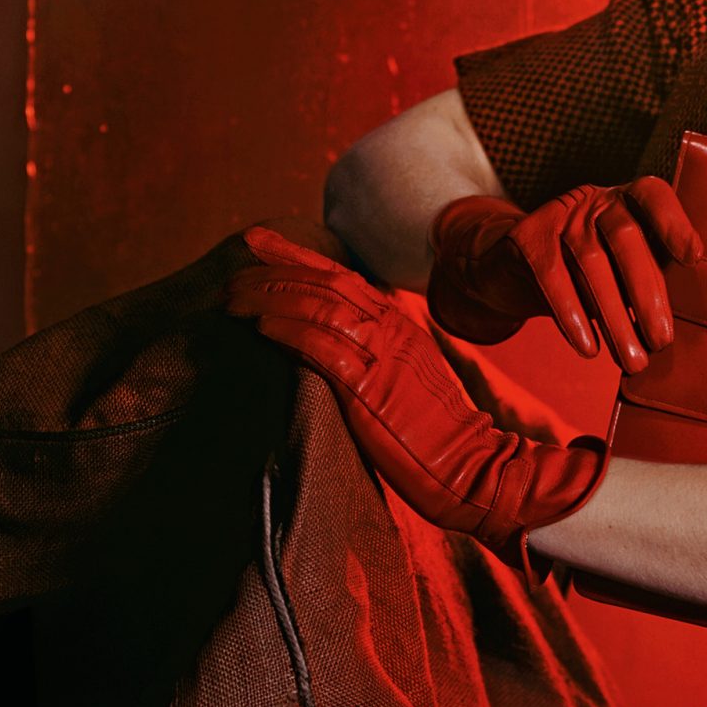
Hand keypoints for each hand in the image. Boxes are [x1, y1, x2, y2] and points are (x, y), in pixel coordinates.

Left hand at [226, 225, 607, 582]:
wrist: (475, 466)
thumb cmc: (437, 433)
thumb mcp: (407, 377)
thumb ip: (374, 354)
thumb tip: (330, 347)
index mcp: (398, 322)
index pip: (339, 274)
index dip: (295, 254)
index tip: (258, 240)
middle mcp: (391, 327)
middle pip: (323, 282)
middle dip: (272, 271)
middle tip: (231, 272)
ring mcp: (382, 354)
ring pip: (318, 306)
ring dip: (270, 297)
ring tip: (231, 299)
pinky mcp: (371, 388)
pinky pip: (324, 348)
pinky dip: (290, 331)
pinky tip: (262, 326)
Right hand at [426, 177, 702, 372]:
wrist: (511, 271)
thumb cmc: (584, 277)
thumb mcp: (619, 271)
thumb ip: (646, 282)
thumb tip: (670, 329)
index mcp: (626, 201)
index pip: (652, 195)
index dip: (674, 222)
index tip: (692, 257)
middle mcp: (595, 199)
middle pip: (626, 236)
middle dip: (647, 292)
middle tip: (661, 341)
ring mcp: (558, 212)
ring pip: (591, 262)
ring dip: (614, 317)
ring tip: (632, 361)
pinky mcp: (526, 235)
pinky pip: (552, 275)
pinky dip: (572, 314)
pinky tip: (588, 348)